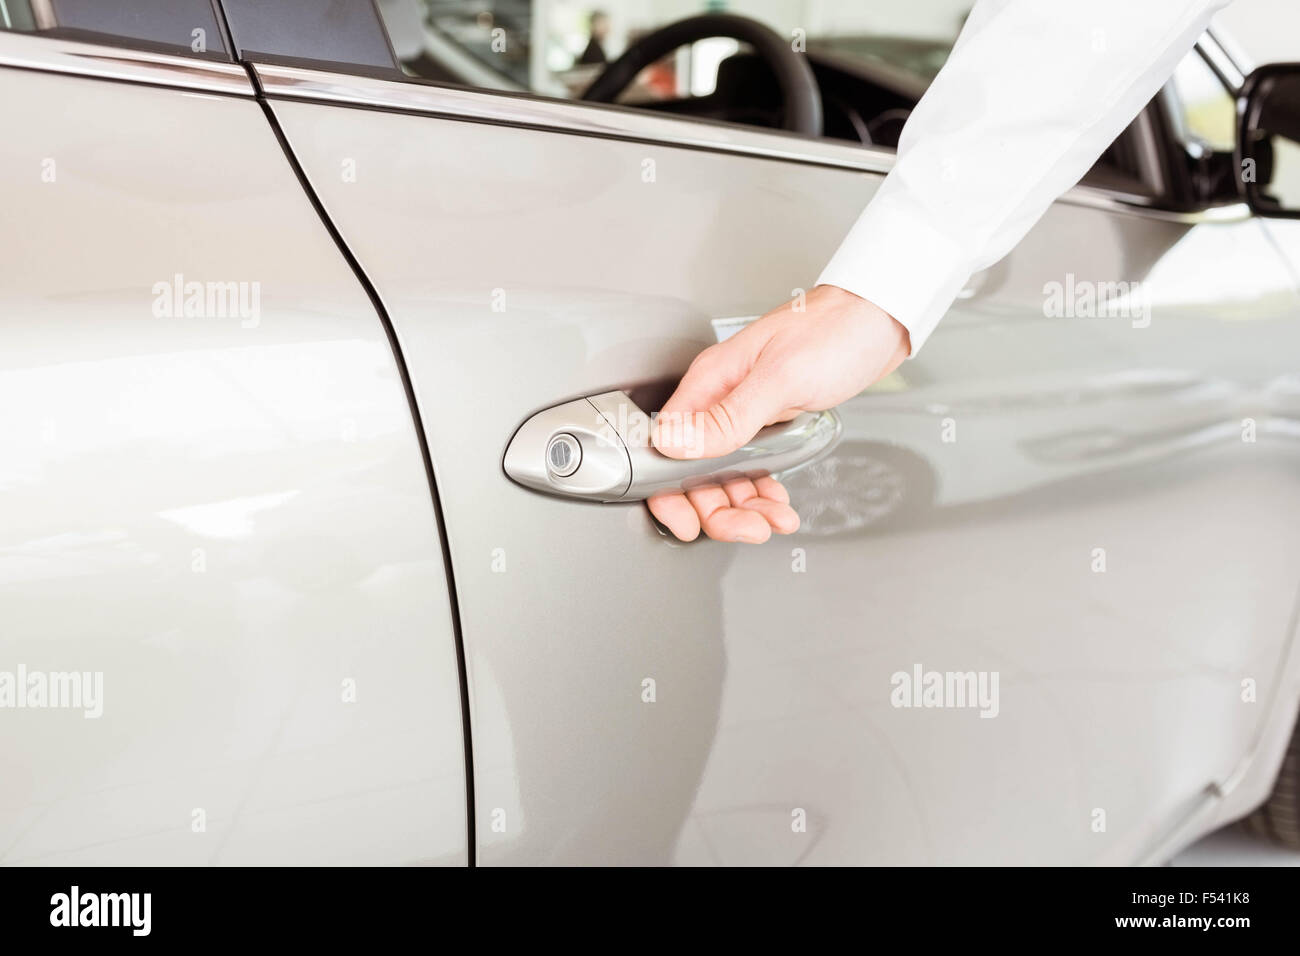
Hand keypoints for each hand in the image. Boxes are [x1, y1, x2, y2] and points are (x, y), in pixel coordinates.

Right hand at [647, 285, 910, 542]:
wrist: (878, 317)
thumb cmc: (835, 331)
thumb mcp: (781, 377)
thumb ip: (727, 416)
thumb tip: (673, 442)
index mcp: (710, 383)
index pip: (666, 448)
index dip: (670, 492)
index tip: (689, 522)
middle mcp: (720, 400)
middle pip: (694, 472)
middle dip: (717, 509)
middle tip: (749, 528)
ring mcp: (745, 413)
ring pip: (725, 477)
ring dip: (744, 507)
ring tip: (772, 521)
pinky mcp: (770, 423)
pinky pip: (753, 469)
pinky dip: (763, 493)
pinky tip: (778, 505)